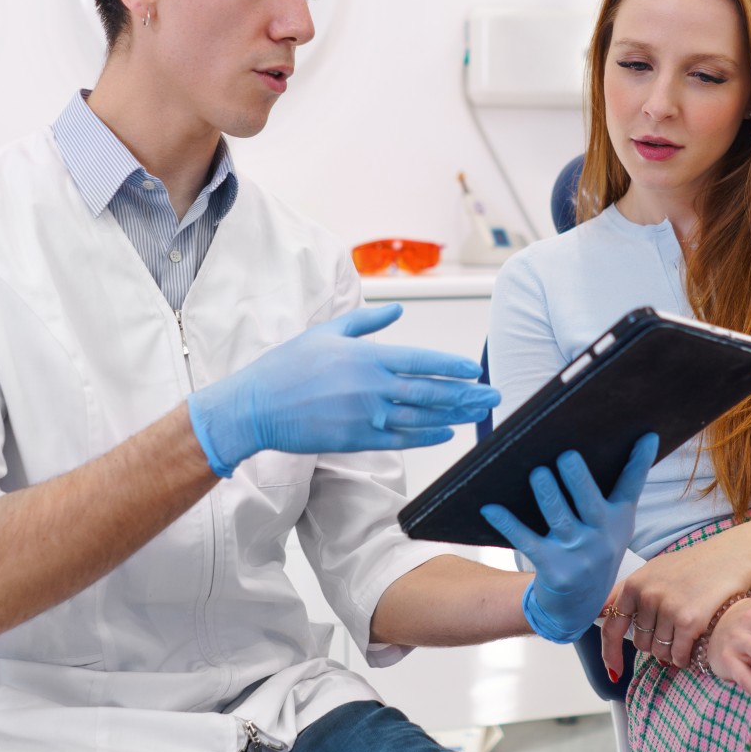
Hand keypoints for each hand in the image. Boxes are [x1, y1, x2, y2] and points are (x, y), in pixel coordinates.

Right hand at [187, 303, 500, 476]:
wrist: (257, 406)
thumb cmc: (288, 365)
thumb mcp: (327, 332)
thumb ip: (366, 322)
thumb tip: (397, 312)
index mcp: (367, 357)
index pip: (421, 360)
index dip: (452, 366)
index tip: (475, 370)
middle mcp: (373, 387)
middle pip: (431, 391)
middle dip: (466, 394)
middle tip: (493, 395)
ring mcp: (366, 416)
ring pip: (421, 417)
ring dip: (454, 415)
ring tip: (477, 413)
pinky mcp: (357, 439)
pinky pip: (401, 439)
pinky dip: (426, 436)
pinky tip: (445, 432)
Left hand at [481, 433, 658, 643]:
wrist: (577, 609)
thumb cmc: (591, 554)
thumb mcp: (611, 529)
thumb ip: (611, 495)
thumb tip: (602, 449)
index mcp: (618, 521)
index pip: (631, 486)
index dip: (639, 461)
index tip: (646, 435)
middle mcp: (602, 537)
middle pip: (591, 502)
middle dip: (578, 479)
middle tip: (566, 455)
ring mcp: (578, 555)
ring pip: (560, 519)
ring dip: (547, 495)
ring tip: (537, 474)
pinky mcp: (553, 569)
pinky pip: (526, 541)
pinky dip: (507, 523)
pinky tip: (490, 508)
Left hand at [598, 516, 750, 679]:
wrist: (729, 559)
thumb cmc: (692, 566)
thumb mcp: (653, 571)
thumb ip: (626, 591)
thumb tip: (600, 612)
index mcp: (634, 584)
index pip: (612, 626)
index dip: (610, 652)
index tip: (614, 669)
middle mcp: (647, 596)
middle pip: (640, 643)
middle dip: (654, 644)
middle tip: (672, 632)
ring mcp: (667, 609)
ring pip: (659, 652)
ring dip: (671, 652)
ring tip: (684, 636)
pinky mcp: (689, 621)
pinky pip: (678, 655)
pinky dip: (684, 658)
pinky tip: (693, 647)